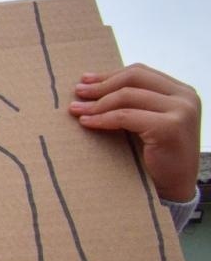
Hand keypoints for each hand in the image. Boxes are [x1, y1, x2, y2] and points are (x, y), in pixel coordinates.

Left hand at [70, 63, 201, 201]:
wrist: (173, 187)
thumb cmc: (156, 155)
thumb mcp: (147, 120)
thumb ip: (134, 102)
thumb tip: (91, 84)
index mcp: (181, 92)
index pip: (140, 73)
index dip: (109, 75)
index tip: (85, 80)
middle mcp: (185, 97)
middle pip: (133, 78)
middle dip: (101, 85)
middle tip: (77, 93)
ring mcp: (181, 111)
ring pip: (127, 96)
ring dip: (97, 103)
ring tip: (76, 110)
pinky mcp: (170, 127)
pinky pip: (125, 116)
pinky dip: (102, 118)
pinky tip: (87, 122)